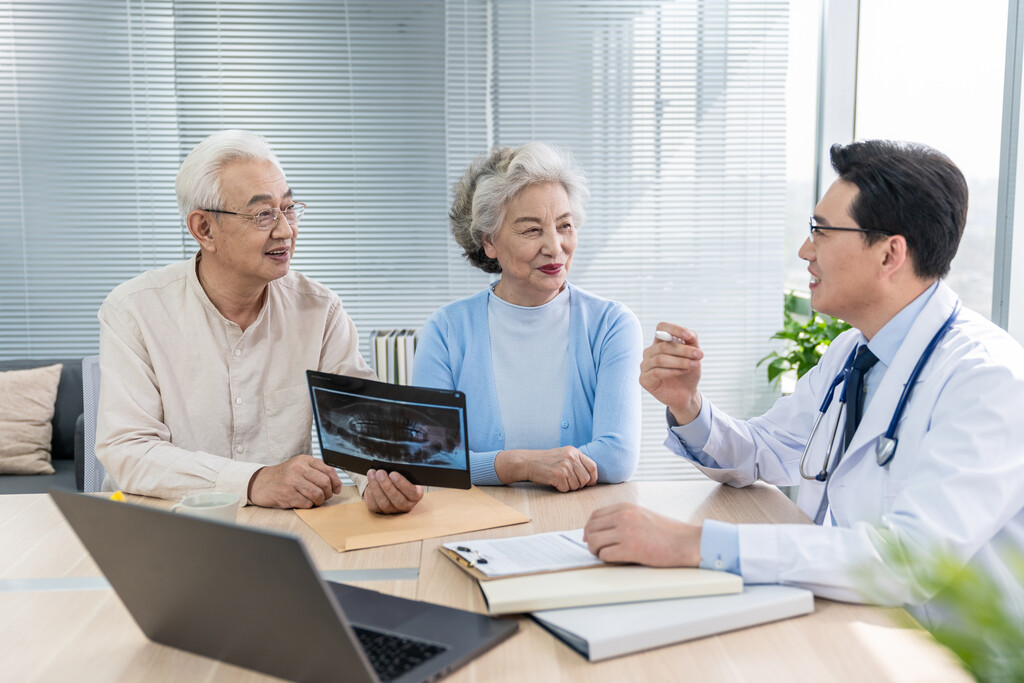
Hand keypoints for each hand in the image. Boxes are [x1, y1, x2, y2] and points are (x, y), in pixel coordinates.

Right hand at [248, 454, 341, 508]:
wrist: (260, 482)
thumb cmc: (284, 476)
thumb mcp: (300, 467)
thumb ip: (317, 471)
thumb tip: (337, 485)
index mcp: (304, 460)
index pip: (329, 470)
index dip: (336, 482)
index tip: (336, 489)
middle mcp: (298, 468)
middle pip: (325, 483)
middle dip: (328, 493)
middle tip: (324, 496)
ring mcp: (291, 482)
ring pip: (317, 494)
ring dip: (319, 501)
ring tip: (314, 500)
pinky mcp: (286, 495)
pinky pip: (307, 503)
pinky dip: (308, 505)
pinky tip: (303, 502)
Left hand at [363, 469, 423, 513]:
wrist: (390, 483)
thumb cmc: (400, 476)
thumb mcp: (406, 472)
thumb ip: (403, 470)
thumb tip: (394, 464)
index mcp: (416, 495)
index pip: (411, 492)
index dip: (402, 484)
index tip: (393, 474)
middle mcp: (406, 505)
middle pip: (397, 500)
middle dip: (387, 485)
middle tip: (380, 472)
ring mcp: (393, 510)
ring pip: (384, 503)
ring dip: (376, 487)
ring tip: (372, 474)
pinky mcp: (380, 511)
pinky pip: (374, 505)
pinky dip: (370, 493)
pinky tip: (370, 482)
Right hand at [496, 446, 597, 491]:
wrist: (528, 462)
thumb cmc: (546, 461)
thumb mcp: (563, 455)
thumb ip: (577, 462)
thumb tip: (591, 478)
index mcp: (574, 451)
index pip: (592, 466)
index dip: (593, 477)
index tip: (590, 483)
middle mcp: (571, 457)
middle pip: (586, 479)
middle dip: (580, 485)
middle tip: (569, 483)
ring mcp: (565, 466)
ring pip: (577, 486)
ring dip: (569, 487)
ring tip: (559, 480)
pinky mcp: (558, 476)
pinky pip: (566, 489)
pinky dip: (561, 489)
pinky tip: (554, 482)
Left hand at [583, 502, 701, 566]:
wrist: (687, 542)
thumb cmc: (667, 532)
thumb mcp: (642, 516)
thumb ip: (622, 519)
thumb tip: (598, 531)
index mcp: (626, 507)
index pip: (595, 516)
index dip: (590, 529)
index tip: (592, 537)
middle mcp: (623, 517)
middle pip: (590, 528)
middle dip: (590, 540)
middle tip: (598, 549)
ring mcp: (626, 532)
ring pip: (594, 541)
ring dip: (596, 551)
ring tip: (606, 554)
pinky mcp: (630, 549)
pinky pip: (605, 555)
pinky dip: (606, 559)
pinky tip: (617, 559)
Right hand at [640, 324, 703, 424]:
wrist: (687, 394)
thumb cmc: (688, 373)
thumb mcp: (693, 354)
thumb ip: (691, 341)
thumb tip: (688, 333)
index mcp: (660, 343)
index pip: (661, 327)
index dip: (674, 329)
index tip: (689, 337)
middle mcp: (650, 352)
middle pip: (663, 345)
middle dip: (684, 350)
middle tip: (700, 355)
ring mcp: (645, 366)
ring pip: (660, 359)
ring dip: (680, 361)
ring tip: (694, 365)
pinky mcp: (644, 379)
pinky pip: (657, 372)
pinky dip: (673, 371)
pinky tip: (684, 372)